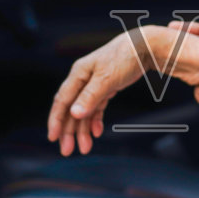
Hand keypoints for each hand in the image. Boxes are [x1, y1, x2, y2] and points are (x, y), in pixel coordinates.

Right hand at [46, 31, 155, 155]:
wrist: (145, 47)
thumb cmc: (125, 57)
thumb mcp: (107, 78)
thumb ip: (90, 96)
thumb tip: (74, 114)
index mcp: (78, 74)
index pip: (62, 100)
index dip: (56, 120)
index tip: (53, 137)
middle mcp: (83, 80)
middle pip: (70, 109)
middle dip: (68, 131)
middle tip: (66, 151)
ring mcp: (93, 84)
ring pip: (83, 111)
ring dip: (82, 130)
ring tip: (84, 148)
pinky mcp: (105, 88)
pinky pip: (96, 108)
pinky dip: (95, 120)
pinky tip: (96, 132)